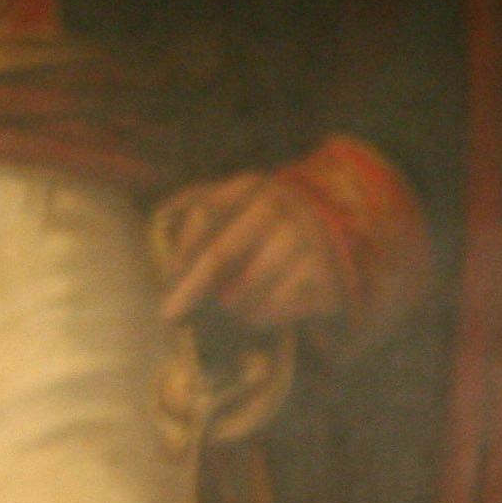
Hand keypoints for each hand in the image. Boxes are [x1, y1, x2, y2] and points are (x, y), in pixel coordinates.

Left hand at [154, 172, 344, 327]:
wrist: (341, 236)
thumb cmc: (273, 225)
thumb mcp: (243, 202)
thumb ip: (202, 204)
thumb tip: (160, 216)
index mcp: (252, 187)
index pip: (204, 213)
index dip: (180, 248)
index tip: (166, 276)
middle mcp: (278, 208)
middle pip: (219, 254)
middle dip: (190, 288)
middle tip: (170, 314)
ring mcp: (303, 241)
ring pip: (245, 288)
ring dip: (229, 305)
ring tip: (231, 305)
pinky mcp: (322, 275)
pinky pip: (274, 307)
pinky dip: (260, 315)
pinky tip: (259, 310)